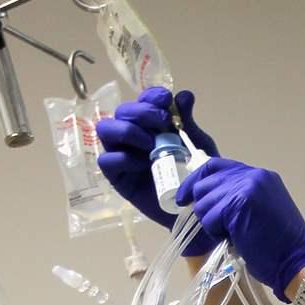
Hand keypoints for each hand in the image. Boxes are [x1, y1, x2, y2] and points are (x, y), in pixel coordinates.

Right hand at [95, 88, 219, 250]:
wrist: (198, 208)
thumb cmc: (195, 174)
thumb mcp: (196, 145)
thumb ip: (187, 122)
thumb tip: (184, 95)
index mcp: (151, 124)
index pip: (143, 101)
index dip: (151, 97)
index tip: (166, 102)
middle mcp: (133, 135)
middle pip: (122, 111)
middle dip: (142, 112)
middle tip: (163, 124)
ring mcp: (122, 154)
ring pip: (106, 130)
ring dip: (128, 131)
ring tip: (151, 145)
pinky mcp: (117, 177)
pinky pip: (107, 160)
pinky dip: (125, 158)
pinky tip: (145, 164)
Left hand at [175, 159, 304, 298]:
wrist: (296, 261)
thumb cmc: (280, 245)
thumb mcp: (262, 210)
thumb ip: (240, 196)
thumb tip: (208, 198)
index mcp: (260, 175)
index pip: (216, 167)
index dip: (197, 180)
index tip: (185, 197)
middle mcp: (253, 175)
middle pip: (206, 183)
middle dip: (204, 206)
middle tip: (216, 226)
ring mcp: (246, 188)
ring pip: (204, 201)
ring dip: (210, 222)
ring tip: (229, 234)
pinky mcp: (237, 204)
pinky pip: (209, 217)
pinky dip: (215, 231)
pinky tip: (231, 239)